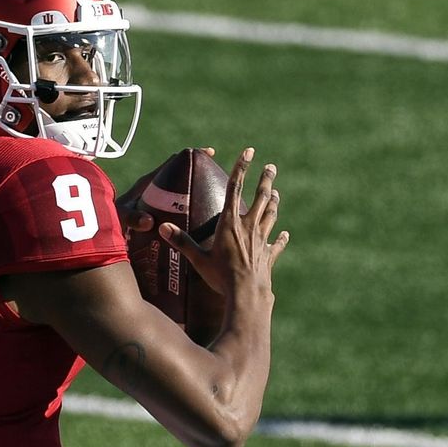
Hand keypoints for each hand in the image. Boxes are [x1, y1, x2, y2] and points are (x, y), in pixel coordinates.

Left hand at [116, 147, 216, 232]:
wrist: (101, 226)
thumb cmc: (109, 218)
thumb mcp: (119, 215)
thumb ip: (132, 218)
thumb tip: (149, 222)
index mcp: (149, 182)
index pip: (172, 162)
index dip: (190, 155)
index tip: (209, 152)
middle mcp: (155, 189)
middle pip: (181, 176)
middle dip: (198, 175)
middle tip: (218, 180)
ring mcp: (157, 201)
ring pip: (181, 193)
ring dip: (195, 195)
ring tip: (216, 201)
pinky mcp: (158, 214)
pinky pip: (177, 209)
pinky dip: (189, 212)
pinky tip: (201, 222)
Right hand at [159, 147, 288, 296]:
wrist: (247, 294)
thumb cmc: (220, 276)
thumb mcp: (198, 259)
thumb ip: (181, 241)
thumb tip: (162, 227)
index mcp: (230, 223)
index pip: (235, 188)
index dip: (242, 168)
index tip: (249, 151)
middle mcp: (249, 227)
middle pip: (261, 197)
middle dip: (266, 180)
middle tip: (271, 167)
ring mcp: (262, 241)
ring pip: (270, 215)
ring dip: (273, 203)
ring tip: (276, 193)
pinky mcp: (269, 256)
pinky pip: (277, 243)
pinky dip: (281, 238)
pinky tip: (285, 234)